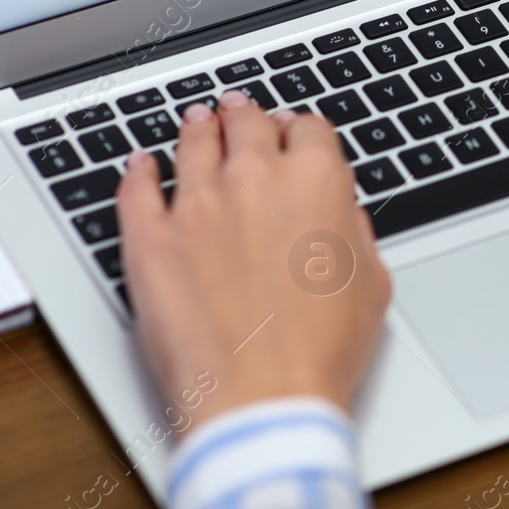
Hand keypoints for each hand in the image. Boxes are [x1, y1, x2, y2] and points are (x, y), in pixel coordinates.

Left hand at [116, 92, 389, 420]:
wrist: (264, 399)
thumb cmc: (322, 352)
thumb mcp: (372, 283)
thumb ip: (355, 231)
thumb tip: (341, 214)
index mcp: (316, 182)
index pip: (309, 128)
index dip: (302, 129)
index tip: (295, 133)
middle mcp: (254, 180)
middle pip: (247, 123)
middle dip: (247, 114)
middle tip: (239, 110)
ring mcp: (196, 205)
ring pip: (192, 143)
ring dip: (197, 127)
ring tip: (196, 121)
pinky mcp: (150, 239)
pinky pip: (136, 188)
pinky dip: (139, 170)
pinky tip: (141, 163)